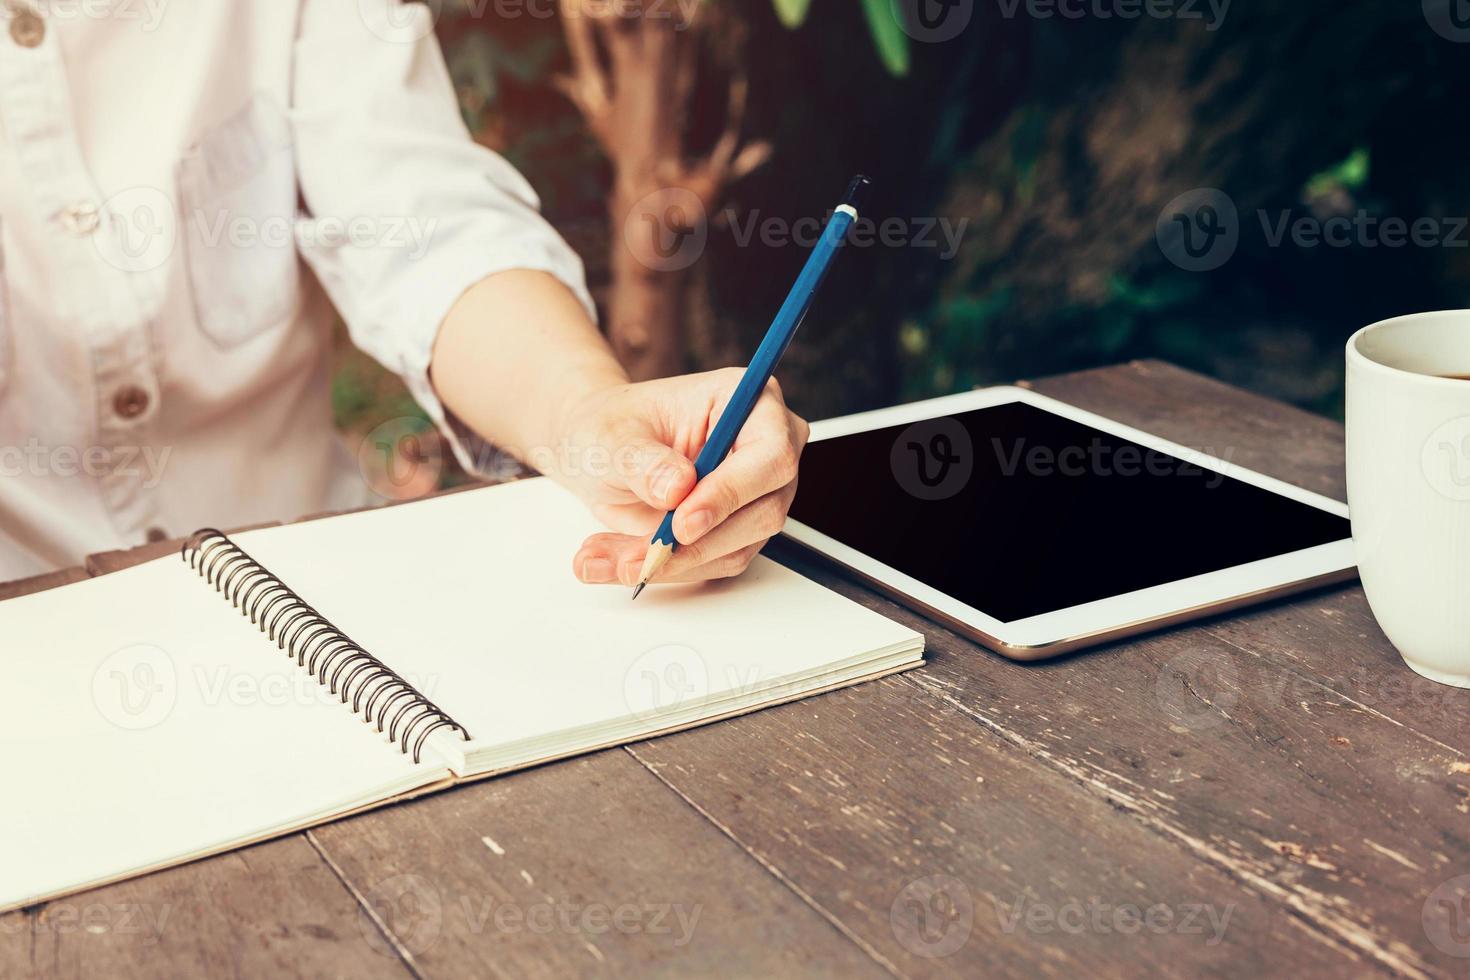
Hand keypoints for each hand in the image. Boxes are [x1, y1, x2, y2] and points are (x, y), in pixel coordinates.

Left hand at [549, 368, 808, 586]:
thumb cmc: (613, 428)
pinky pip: (715, 565)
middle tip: (646, 554)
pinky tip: (622, 562)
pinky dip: (669, 570)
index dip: (730, 492)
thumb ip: (643, 460)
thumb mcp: (611, 437)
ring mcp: (757, 494)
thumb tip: (676, 488)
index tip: (681, 523)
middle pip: (764, 510)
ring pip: (738, 547)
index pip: (770, 452)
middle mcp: (765, 448)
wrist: (601, 454)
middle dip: (699, 542)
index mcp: (747, 400)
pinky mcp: (740, 532)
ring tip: (611, 559)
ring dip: (674, 563)